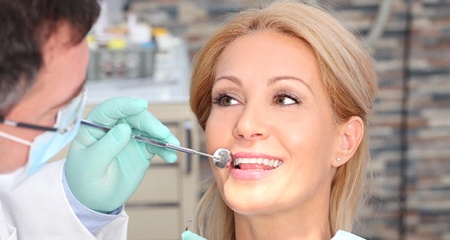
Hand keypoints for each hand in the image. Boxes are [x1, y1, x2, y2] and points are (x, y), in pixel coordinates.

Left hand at [65, 97, 178, 212]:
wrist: (95, 200)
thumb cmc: (85, 182)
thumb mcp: (91, 167)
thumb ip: (106, 147)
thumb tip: (124, 128)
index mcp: (94, 127)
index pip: (109, 110)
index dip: (125, 105)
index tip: (142, 105)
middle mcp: (112, 128)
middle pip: (134, 117)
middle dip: (150, 123)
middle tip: (163, 134)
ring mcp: (128, 138)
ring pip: (148, 128)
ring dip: (162, 135)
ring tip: (173, 145)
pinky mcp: (141, 149)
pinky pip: (155, 145)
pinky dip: (164, 149)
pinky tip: (170, 156)